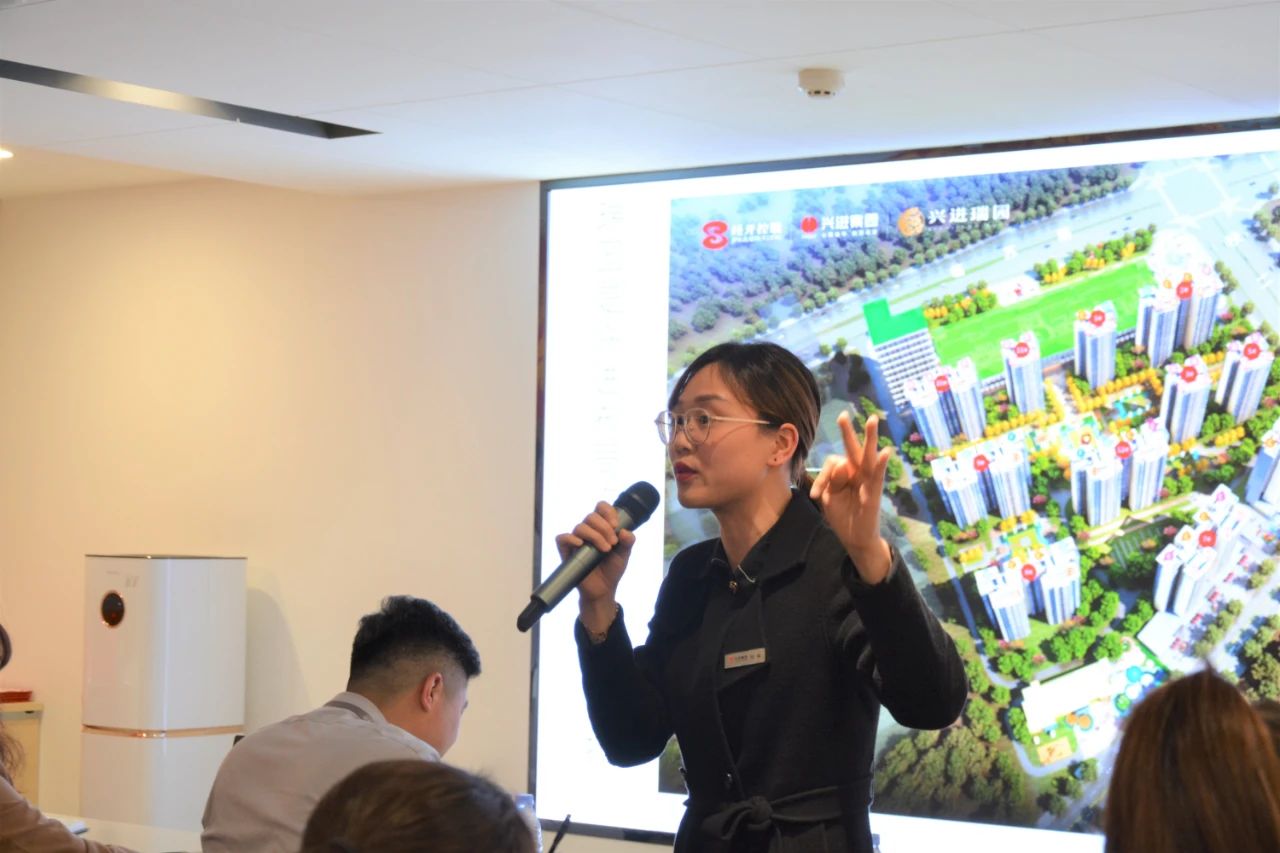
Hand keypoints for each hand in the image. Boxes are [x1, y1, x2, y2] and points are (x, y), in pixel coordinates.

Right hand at [555, 501, 634, 627]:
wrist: (603, 590)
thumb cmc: (612, 569)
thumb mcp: (624, 555)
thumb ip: (628, 542)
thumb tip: (625, 531)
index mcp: (602, 527)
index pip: (601, 507)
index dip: (608, 511)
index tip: (615, 525)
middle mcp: (588, 531)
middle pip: (591, 516)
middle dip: (604, 528)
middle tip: (613, 543)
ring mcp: (576, 541)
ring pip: (580, 527)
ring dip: (595, 536)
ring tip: (605, 550)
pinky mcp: (567, 552)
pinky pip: (562, 538)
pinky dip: (570, 538)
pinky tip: (581, 545)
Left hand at [810, 411, 892, 583]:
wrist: (854, 537)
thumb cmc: (842, 515)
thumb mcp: (829, 497)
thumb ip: (831, 480)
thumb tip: (842, 464)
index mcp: (844, 473)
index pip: (833, 462)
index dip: (823, 475)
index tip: (815, 494)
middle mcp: (857, 473)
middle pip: (853, 449)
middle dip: (848, 432)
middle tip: (842, 414)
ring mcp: (867, 480)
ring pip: (869, 456)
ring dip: (870, 438)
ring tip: (872, 420)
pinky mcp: (874, 491)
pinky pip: (878, 475)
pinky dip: (882, 464)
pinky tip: (886, 451)